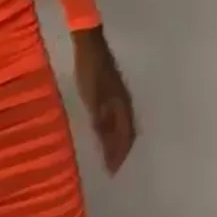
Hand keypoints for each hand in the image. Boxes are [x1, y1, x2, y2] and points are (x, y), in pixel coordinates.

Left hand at [72, 27, 136, 175]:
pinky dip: (114, 129)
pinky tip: (105, 131)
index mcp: (122, 107)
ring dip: (119, 141)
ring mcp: (121, 96)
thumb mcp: (91, 97)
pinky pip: (118, 116)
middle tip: (113, 167)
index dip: (119, 155)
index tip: (112, 172)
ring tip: (111, 154)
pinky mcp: (114, 91)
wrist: (90, 45)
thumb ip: (100, 119)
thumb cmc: (89, 71)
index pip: (124, 137)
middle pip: (128, 133)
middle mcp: (125, 104)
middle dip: (122, 151)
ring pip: (124, 125)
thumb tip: (107, 143)